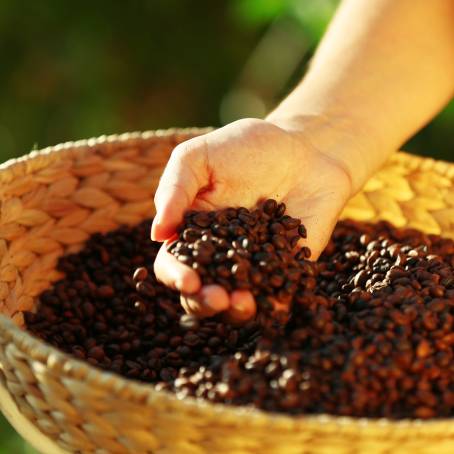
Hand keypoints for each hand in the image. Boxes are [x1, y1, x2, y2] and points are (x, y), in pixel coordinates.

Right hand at [151, 118, 351, 321]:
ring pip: (237, 303)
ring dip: (236, 313)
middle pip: (201, 293)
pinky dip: (276, 308)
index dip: (175, 276)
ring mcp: (254, 266)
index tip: (189, 280)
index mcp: (193, 233)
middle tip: (218, 299)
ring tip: (245, 303)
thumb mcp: (201, 156)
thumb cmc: (247, 147)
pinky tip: (278, 307)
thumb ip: (175, 189)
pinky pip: (279, 296)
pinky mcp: (287, 268)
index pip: (173, 264)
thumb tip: (158, 233)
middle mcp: (220, 256)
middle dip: (204, 303)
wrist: (305, 149)